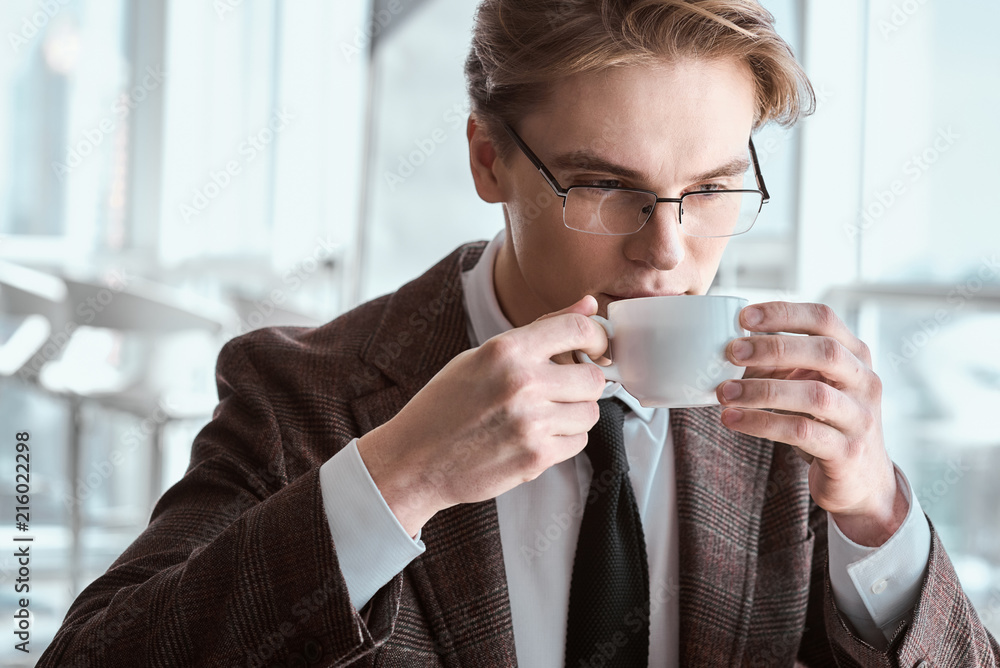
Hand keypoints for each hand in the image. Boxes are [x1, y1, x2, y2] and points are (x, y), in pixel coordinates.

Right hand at [357, 295, 607, 536]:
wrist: (415, 461)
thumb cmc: (446, 404)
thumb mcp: (484, 355)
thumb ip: (542, 329)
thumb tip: (589, 304)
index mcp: (507, 350)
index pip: (578, 328)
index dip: (597, 337)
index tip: (594, 348)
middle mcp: (522, 383)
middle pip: (594, 377)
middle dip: (585, 382)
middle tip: (565, 388)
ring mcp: (531, 423)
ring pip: (591, 412)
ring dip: (576, 413)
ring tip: (546, 413)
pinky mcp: (536, 458)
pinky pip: (578, 442)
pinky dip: (565, 439)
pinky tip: (537, 435)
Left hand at [715, 302, 907, 546]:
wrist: (860, 480)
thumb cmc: (826, 422)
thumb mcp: (809, 385)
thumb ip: (781, 365)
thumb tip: (733, 348)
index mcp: (855, 355)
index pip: (824, 319)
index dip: (784, 313)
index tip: (744, 316)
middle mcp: (865, 381)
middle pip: (824, 352)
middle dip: (773, 348)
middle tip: (731, 352)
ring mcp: (860, 417)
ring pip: (813, 394)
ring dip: (762, 390)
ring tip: (724, 392)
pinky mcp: (848, 451)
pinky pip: (802, 432)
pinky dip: (762, 423)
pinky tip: (733, 420)